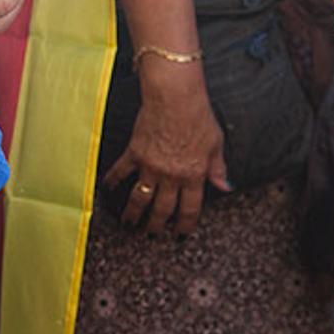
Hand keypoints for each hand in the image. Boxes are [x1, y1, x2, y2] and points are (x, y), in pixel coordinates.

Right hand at [103, 64, 229, 234]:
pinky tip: (108, 189)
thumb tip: (225, 186)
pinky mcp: (134, 154)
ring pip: (140, 198)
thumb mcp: (216, 144)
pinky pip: (121, 173)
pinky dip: (112, 182)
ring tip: (128, 223)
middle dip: (156, 226)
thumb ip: (218, 168)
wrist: (174, 98)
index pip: (189, 209)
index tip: (180, 234)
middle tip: (151, 235)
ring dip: (133, 214)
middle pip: (162, 209)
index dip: (184, 225)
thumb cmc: (197, 117)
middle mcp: (171, 176)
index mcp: (193, 175)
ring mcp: (150, 167)